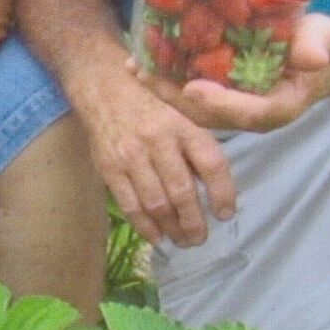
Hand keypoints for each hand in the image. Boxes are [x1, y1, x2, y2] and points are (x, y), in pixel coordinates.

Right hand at [79, 72, 236, 247]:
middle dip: (194, 222)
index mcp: (183, 125)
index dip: (223, 192)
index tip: (226, 214)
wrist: (104, 88)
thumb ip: (197, 147)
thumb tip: (215, 188)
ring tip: (182, 241)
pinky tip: (157, 237)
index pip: (211, 163)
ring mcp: (132, 156)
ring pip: (157, 203)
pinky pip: (130, 205)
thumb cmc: (151, 103)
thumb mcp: (181, 113)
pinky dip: (145, 227)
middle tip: (200, 238)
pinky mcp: (110, 168)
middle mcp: (159, 140)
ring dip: (172, 229)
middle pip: (182, 191)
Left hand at [134, 11, 329, 131]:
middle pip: (210, 114)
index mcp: (279, 106)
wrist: (322, 52)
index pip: (248, 113)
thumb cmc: (323, 45)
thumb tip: (314, 56)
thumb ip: (317, 48)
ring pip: (196, 105)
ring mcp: (235, 103)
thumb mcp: (324, 41)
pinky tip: (145, 61)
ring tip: (135, 67)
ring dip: (165, 88)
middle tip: (145, 76)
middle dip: (176, 97)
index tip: (192, 89)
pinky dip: (170, 78)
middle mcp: (252, 112)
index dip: (220, 103)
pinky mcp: (225, 90)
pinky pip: (194, 89)